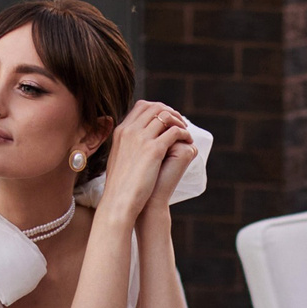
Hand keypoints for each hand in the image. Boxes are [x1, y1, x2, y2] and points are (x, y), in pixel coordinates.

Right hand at [95, 101, 188, 225]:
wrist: (119, 201)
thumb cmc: (119, 186)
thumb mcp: (118, 159)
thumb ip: (126, 146)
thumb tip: (134, 144)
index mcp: (121, 131)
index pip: (142, 107)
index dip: (158, 109)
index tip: (167, 119)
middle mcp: (130, 130)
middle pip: (155, 107)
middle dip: (170, 112)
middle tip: (180, 123)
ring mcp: (141, 139)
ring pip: (166, 116)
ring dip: (179, 121)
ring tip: (185, 131)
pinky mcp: (153, 150)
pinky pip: (175, 132)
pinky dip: (184, 133)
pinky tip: (188, 141)